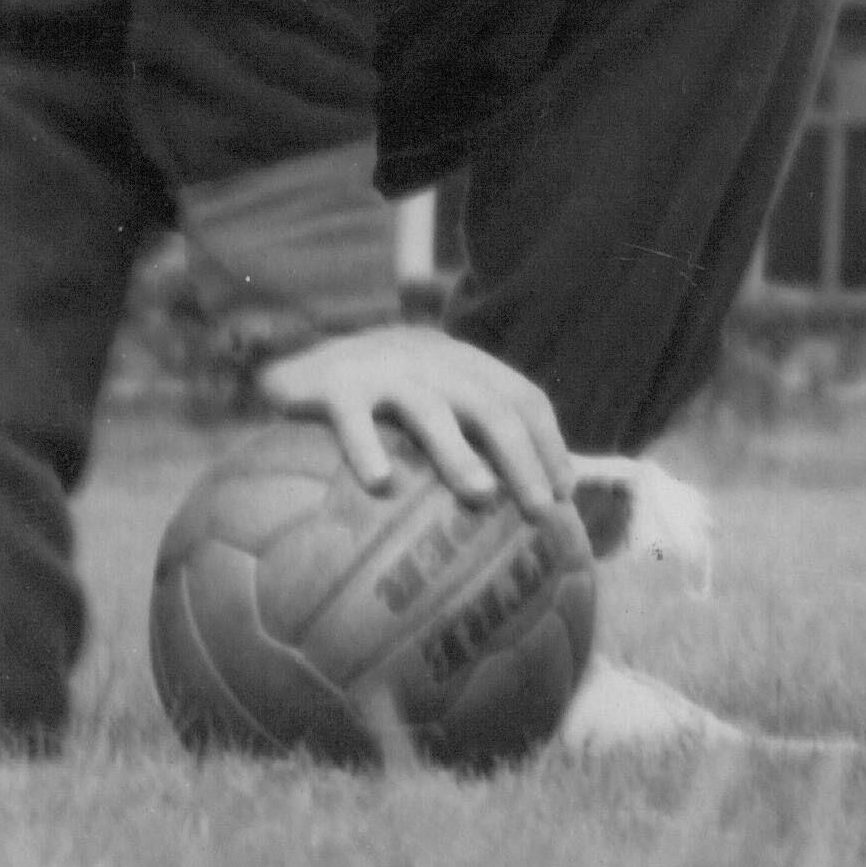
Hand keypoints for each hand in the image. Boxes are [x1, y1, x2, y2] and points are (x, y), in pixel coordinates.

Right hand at [251, 324, 577, 512]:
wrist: (299, 358)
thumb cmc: (382, 392)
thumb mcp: (435, 394)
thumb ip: (472, 427)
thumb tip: (523, 492)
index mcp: (465, 363)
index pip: (524, 397)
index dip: (551, 442)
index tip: (566, 491)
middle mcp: (434, 362)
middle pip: (492, 408)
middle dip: (522, 458)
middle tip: (540, 508)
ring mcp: (384, 370)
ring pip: (432, 411)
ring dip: (460, 454)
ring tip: (483, 495)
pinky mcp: (335, 385)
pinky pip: (354, 420)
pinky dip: (368, 450)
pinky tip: (382, 485)